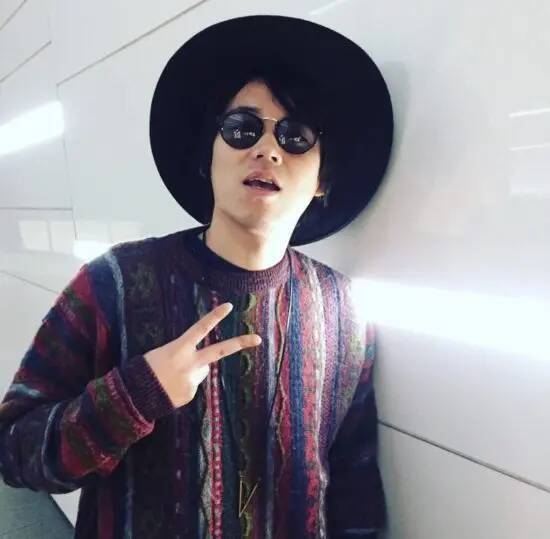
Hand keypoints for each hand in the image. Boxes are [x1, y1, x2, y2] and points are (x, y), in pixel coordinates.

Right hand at [143, 302, 260, 407]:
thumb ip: (186, 355)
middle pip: (219, 351)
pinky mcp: (191, 394)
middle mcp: (190, 364)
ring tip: (171, 377)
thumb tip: (206, 366)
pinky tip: (170, 387)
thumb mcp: (163, 354)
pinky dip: (184, 385)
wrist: (135, 397)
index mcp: (179, 349)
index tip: (229, 306)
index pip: (200, 328)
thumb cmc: (147, 370)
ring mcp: (192, 380)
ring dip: (190, 372)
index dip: (214, 316)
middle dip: (240, 343)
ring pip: (201, 371)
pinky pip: (192, 385)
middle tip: (258, 338)